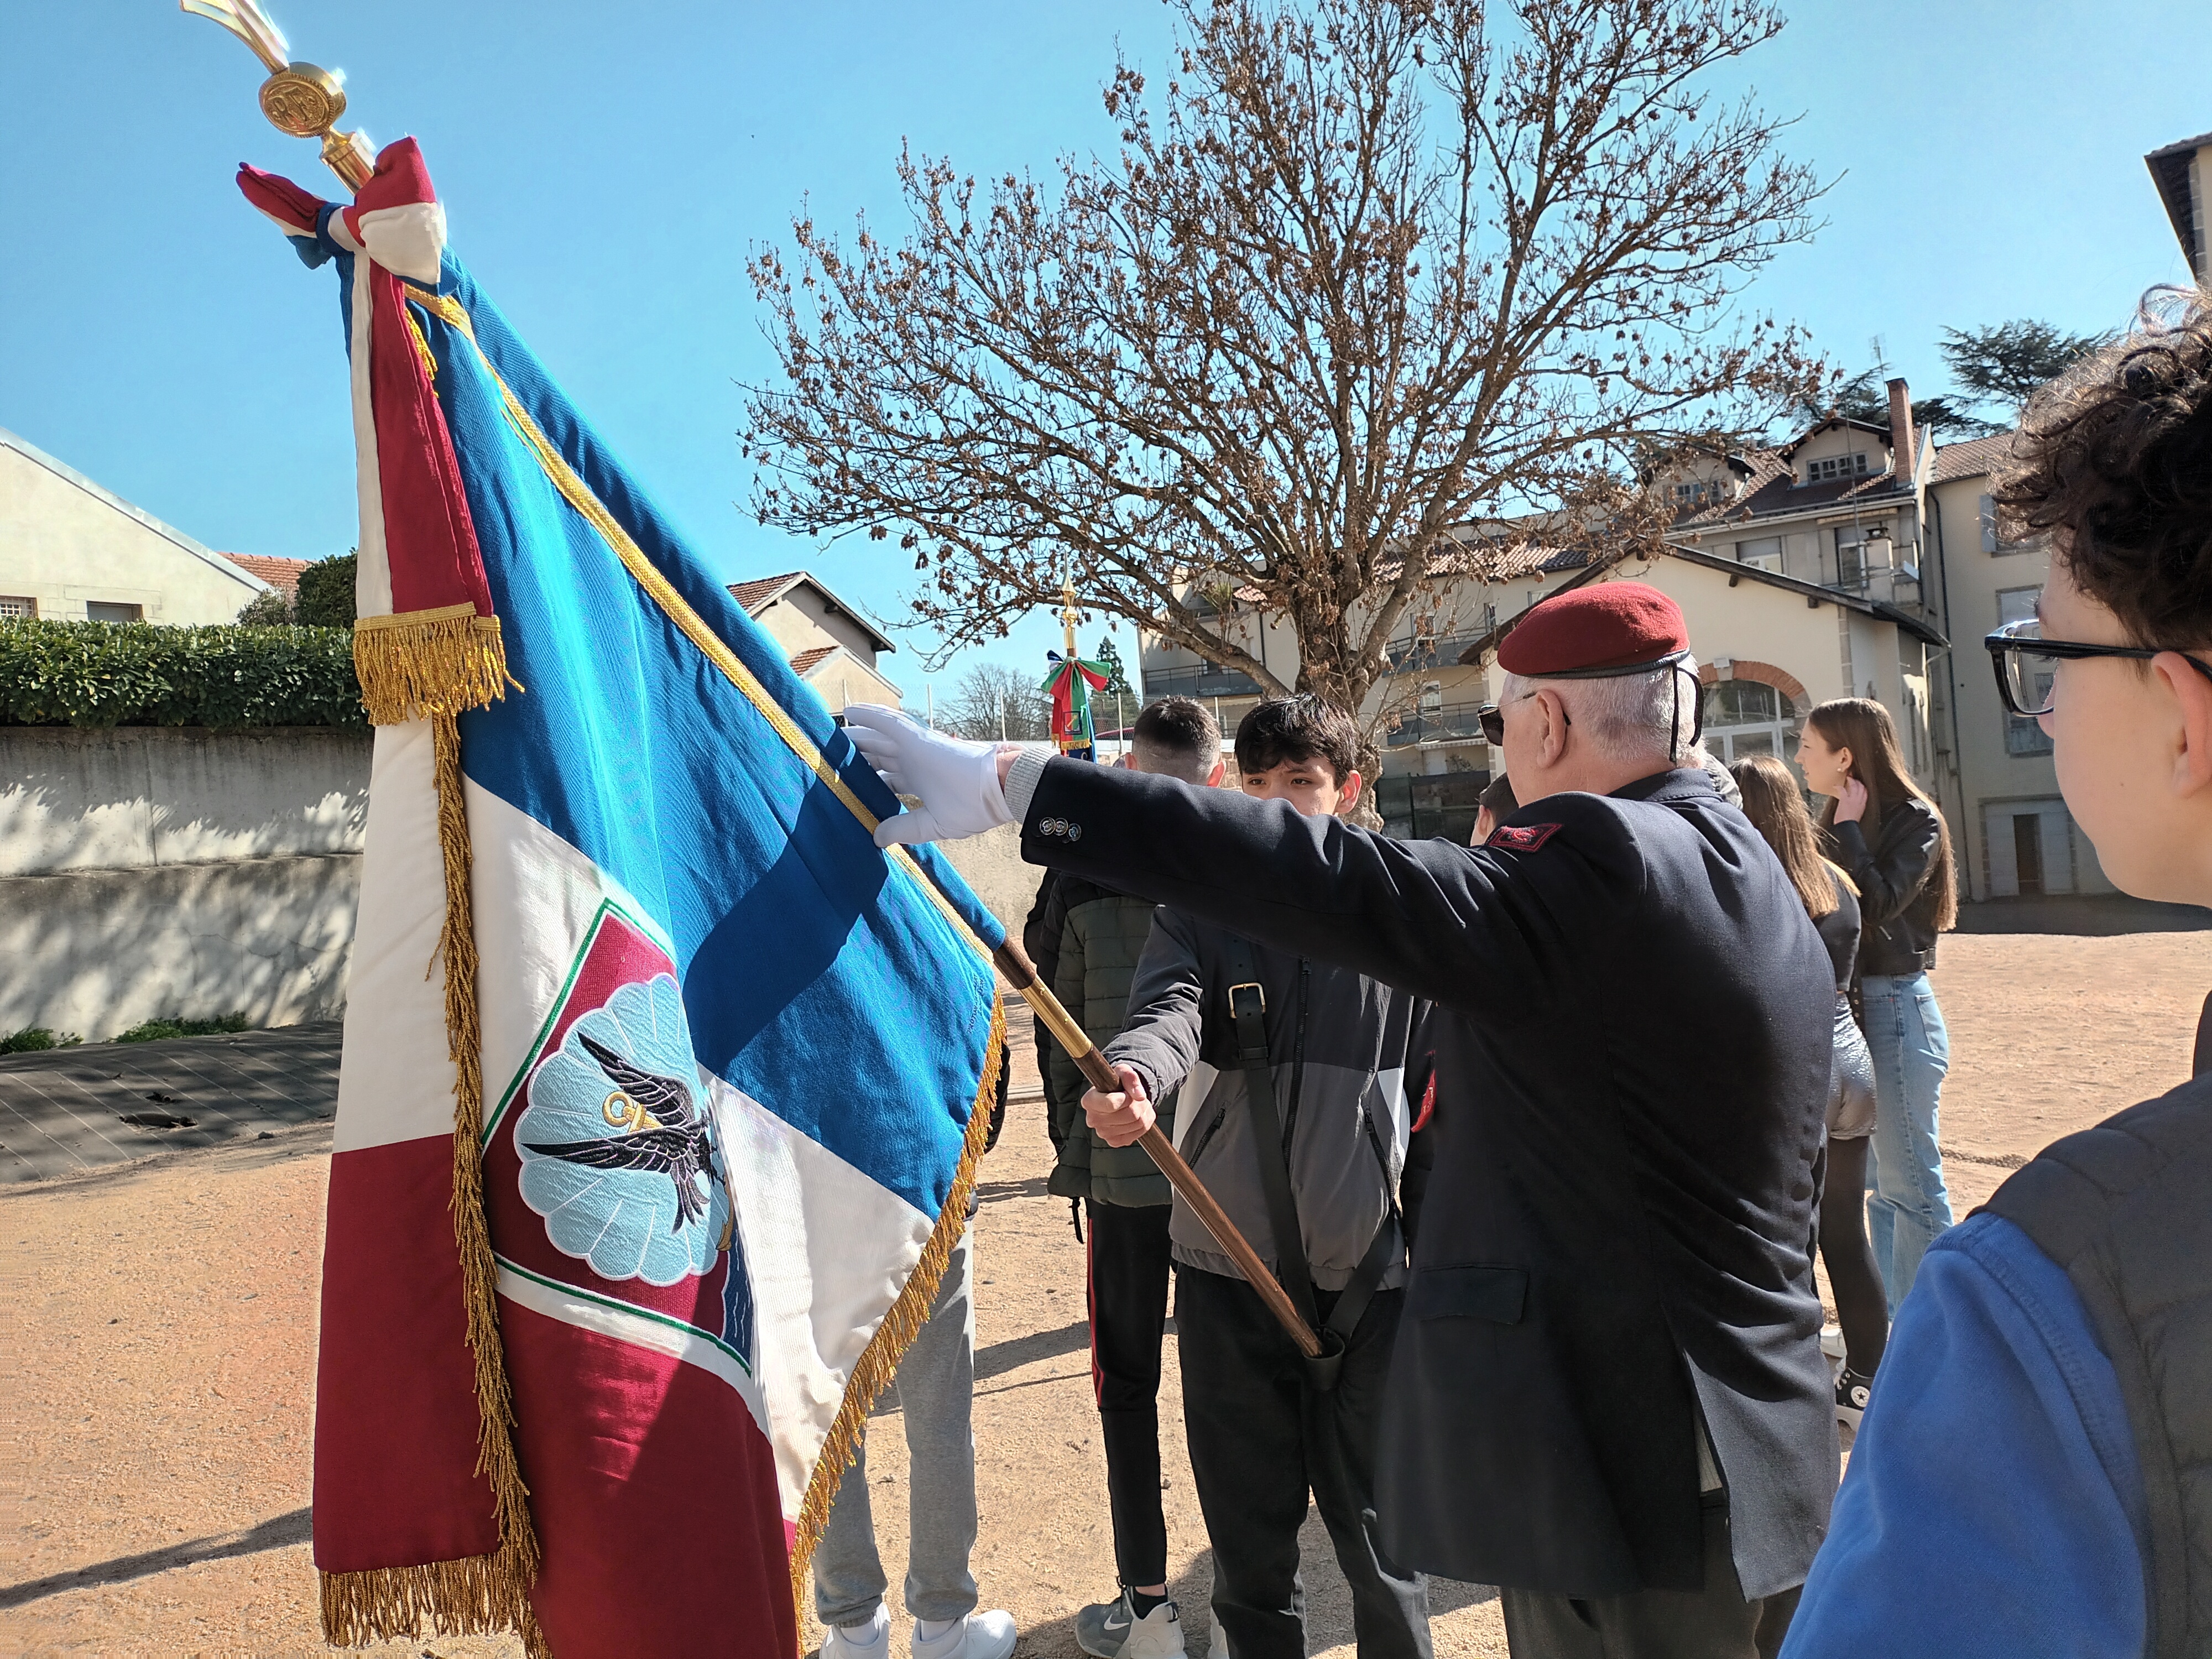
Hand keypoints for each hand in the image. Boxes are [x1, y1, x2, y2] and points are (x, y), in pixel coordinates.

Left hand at [843, 705, 1017, 847]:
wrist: (1000, 789)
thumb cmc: (975, 806)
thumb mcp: (933, 825)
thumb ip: (904, 829)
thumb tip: (877, 838)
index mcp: (919, 782)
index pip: (886, 780)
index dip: (867, 783)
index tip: (846, 788)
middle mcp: (914, 762)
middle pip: (876, 756)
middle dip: (855, 757)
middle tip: (829, 758)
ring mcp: (914, 748)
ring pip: (876, 737)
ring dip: (855, 735)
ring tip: (831, 734)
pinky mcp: (917, 737)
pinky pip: (887, 721)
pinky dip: (868, 715)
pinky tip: (849, 710)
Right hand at [1082, 1063, 1156, 1148]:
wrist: (1117, 1097)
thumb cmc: (1116, 1083)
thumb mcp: (1122, 1072)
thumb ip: (1131, 1078)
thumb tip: (1140, 1096)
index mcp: (1089, 1101)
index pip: (1111, 1103)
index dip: (1126, 1097)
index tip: (1126, 1092)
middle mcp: (1093, 1119)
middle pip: (1130, 1114)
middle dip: (1139, 1103)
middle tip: (1136, 1097)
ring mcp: (1103, 1133)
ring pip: (1138, 1123)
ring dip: (1144, 1112)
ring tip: (1137, 1104)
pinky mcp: (1114, 1141)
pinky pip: (1138, 1133)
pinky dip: (1143, 1123)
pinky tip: (1136, 1116)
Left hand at [1834, 777, 1869, 823]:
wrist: (1847, 827)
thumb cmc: (1850, 823)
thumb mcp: (1857, 814)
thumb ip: (1857, 807)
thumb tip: (1853, 805)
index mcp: (1863, 804)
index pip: (1866, 791)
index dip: (1862, 785)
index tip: (1859, 783)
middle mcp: (1860, 800)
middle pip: (1861, 786)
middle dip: (1857, 781)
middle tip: (1853, 778)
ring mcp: (1853, 799)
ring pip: (1854, 785)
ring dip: (1851, 780)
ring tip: (1848, 777)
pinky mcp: (1845, 800)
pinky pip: (1842, 789)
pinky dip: (1838, 786)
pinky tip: (1835, 785)